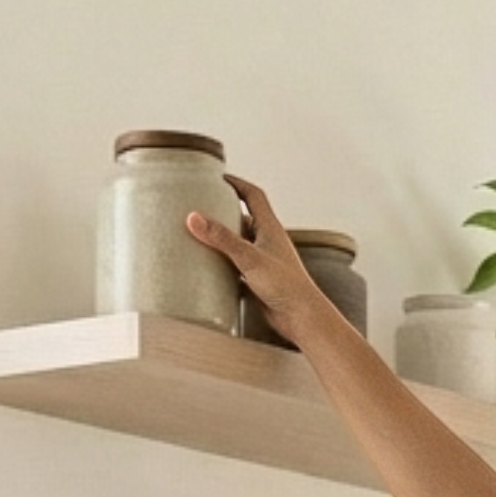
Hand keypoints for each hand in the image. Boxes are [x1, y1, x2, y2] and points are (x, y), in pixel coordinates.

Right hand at [184, 169, 327, 339]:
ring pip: (239, 243)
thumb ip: (221, 238)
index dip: (236, 183)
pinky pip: (238, 266)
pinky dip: (225, 262)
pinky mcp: (260, 280)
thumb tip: (193, 217)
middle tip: (202, 207)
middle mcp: (268, 241)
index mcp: (270, 227)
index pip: (253, 195)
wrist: (302, 318)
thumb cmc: (285, 286)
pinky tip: (210, 265)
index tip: (217, 178)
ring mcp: (264, 261)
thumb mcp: (249, 257)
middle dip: (224, 211)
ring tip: (199, 235)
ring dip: (223, 239)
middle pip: (244, 217)